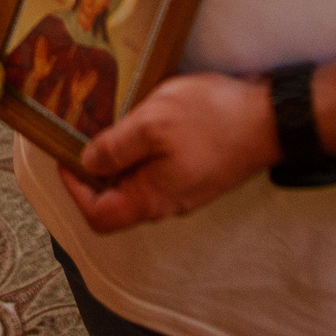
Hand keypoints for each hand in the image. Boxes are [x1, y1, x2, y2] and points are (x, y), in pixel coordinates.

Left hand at [57, 71, 279, 231]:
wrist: (271, 119)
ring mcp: (185, 189)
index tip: (65, 154)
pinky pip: (158, 170)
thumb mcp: (152, 124)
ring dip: (119, 157)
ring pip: (137, 184)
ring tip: (112, 121)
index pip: (99, 216)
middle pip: (116, 201)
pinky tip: (143, 121)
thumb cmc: (211, 119)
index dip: (74, 190)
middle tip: (84, 131)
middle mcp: (166, 203)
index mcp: (152, 199)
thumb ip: (116, 148)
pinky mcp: (198, 173)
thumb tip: (87, 163)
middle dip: (94, 170)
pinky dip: (142, 151)